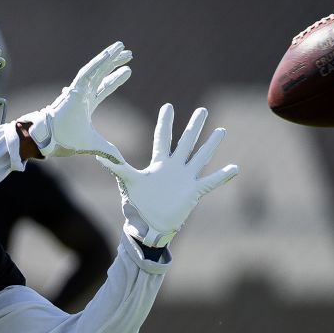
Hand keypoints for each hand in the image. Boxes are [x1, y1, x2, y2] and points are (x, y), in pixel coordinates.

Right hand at [18, 42, 131, 162]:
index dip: (115, 80)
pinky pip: (88, 72)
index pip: (103, 88)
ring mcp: (78, 90)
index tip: (128, 71)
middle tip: (129, 54)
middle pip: (101, 74)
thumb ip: (107, 151)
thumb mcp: (92, 145)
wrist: (48, 140)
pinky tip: (109, 54)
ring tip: (122, 46)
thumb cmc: (64, 140)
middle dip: (114, 64)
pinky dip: (99, 62)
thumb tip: (122, 161)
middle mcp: (82, 94)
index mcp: (86, 105)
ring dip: (109, 57)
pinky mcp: (74, 89)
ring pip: (96, 69)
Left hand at [96, 103, 238, 247]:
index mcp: (158, 164)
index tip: (168, 106)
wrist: (148, 227)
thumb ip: (117, 168)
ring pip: (201, 157)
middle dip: (194, 126)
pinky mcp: (193, 192)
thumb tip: (98, 156)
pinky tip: (235, 167)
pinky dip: (222, 176)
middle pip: (186, 142)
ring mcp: (185, 179)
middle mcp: (173, 168)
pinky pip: (211, 182)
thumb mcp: (128, 183)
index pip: (163, 138)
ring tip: (221, 131)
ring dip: (211, 145)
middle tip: (203, 109)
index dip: (165, 122)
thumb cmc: (136, 206)